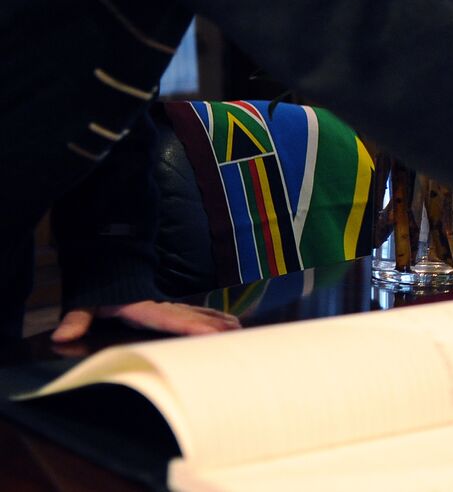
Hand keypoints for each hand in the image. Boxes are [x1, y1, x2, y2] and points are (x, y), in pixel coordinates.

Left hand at [51, 301, 241, 342]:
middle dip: (214, 327)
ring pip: (199, 312)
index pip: (169, 319)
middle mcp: (161, 306)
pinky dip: (215, 317)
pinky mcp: (172, 306)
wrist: (110, 266)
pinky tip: (229, 323)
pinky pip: (198, 311)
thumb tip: (62, 336)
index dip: (190, 327)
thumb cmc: (100, 289)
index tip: (210, 334)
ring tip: (239, 331)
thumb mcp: (86, 302)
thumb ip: (77, 319)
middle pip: (192, 317)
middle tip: (236, 337)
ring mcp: (169, 305)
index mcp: (142, 308)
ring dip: (219, 321)